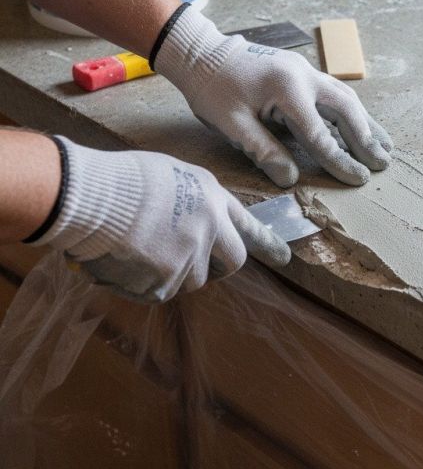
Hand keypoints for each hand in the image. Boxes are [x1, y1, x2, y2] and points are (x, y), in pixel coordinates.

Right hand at [32, 137, 289, 302]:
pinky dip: (141, 284)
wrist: (92, 194)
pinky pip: (159, 292)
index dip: (267, 243)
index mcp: (212, 198)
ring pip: (191, 280)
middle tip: (195, 266)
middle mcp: (211, 227)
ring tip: (139, 250)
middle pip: (232, 262)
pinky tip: (122, 261)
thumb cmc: (121, 178)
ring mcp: (192, 254)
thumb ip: (191, 202)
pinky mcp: (168, 278)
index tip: (284, 258)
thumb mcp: (171, 177)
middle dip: (217, 269)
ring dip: (170, 274)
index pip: (248, 225)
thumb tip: (189, 222)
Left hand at [153, 5, 392, 187]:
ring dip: (366, 122)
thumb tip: (290, 179)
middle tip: (383, 163)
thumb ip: (263, 150)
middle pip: (346, 110)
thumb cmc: (213, 89)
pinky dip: (352, 111)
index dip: (341, 161)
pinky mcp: (303, 71)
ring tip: (385, 145)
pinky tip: (362, 124)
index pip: (321, 135)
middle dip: (366, 138)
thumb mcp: (231, 124)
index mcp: (287, 90)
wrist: (203, 53)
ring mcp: (306, 70)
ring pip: (346, 98)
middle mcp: (304, 76)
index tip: (360, 179)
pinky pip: (335, 93)